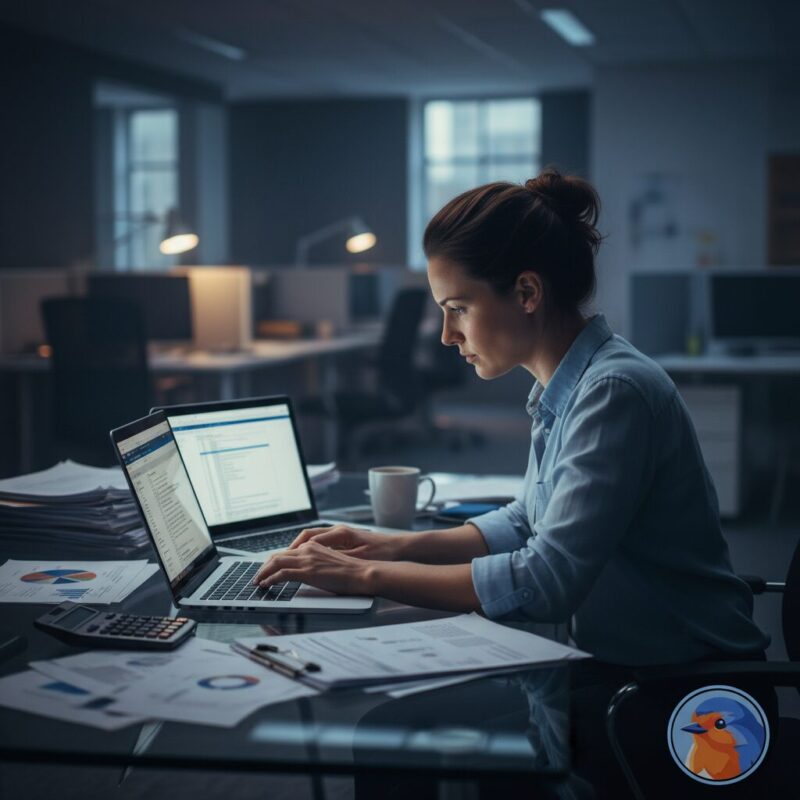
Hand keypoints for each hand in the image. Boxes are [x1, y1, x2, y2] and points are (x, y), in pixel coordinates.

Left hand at [252, 540, 372, 594]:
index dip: (275, 561)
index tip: (268, 569)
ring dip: (263, 572)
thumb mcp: (331, 562)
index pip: (288, 551)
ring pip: (276, 562)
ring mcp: (307, 559)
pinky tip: (265, 584)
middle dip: (265, 566)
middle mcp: (308, 549)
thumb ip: (317, 563)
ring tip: (257, 581)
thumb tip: (308, 573)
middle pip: (278, 555)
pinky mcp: (307, 571)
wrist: (363, 573)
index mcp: (314, 546)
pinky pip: (282, 574)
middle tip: (258, 575)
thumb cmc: (352, 571)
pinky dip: (270, 578)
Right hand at [287, 524, 403, 560]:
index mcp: (340, 534)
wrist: (399, 548)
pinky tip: (306, 559)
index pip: (309, 539)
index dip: (294, 550)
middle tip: (277, 560)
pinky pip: (321, 542)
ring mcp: (341, 534)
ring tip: (287, 560)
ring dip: (299, 548)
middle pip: (307, 536)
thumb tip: (315, 558)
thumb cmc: (382, 552)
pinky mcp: (345, 539)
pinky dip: (310, 549)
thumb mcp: (359, 558)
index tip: (281, 560)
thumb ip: (336, 557)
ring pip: (313, 538)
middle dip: (291, 548)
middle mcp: (338, 531)